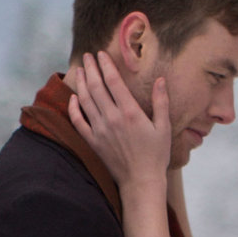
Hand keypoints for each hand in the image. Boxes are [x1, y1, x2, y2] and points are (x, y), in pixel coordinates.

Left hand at [69, 52, 171, 190]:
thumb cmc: (156, 155)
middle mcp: (112, 119)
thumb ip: (161, 102)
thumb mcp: (164, 128)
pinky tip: (73, 98)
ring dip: (80, 83)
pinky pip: (78, 121)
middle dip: (90, 69)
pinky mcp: (93, 142)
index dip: (105, 65)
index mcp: (130, 113)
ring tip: (79, 71)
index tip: (101, 54)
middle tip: (87, 57)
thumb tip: (160, 80)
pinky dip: (73, 108)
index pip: (113, 81)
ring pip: (85, 101)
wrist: (141, 182)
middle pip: (96, 86)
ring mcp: (100, 130)